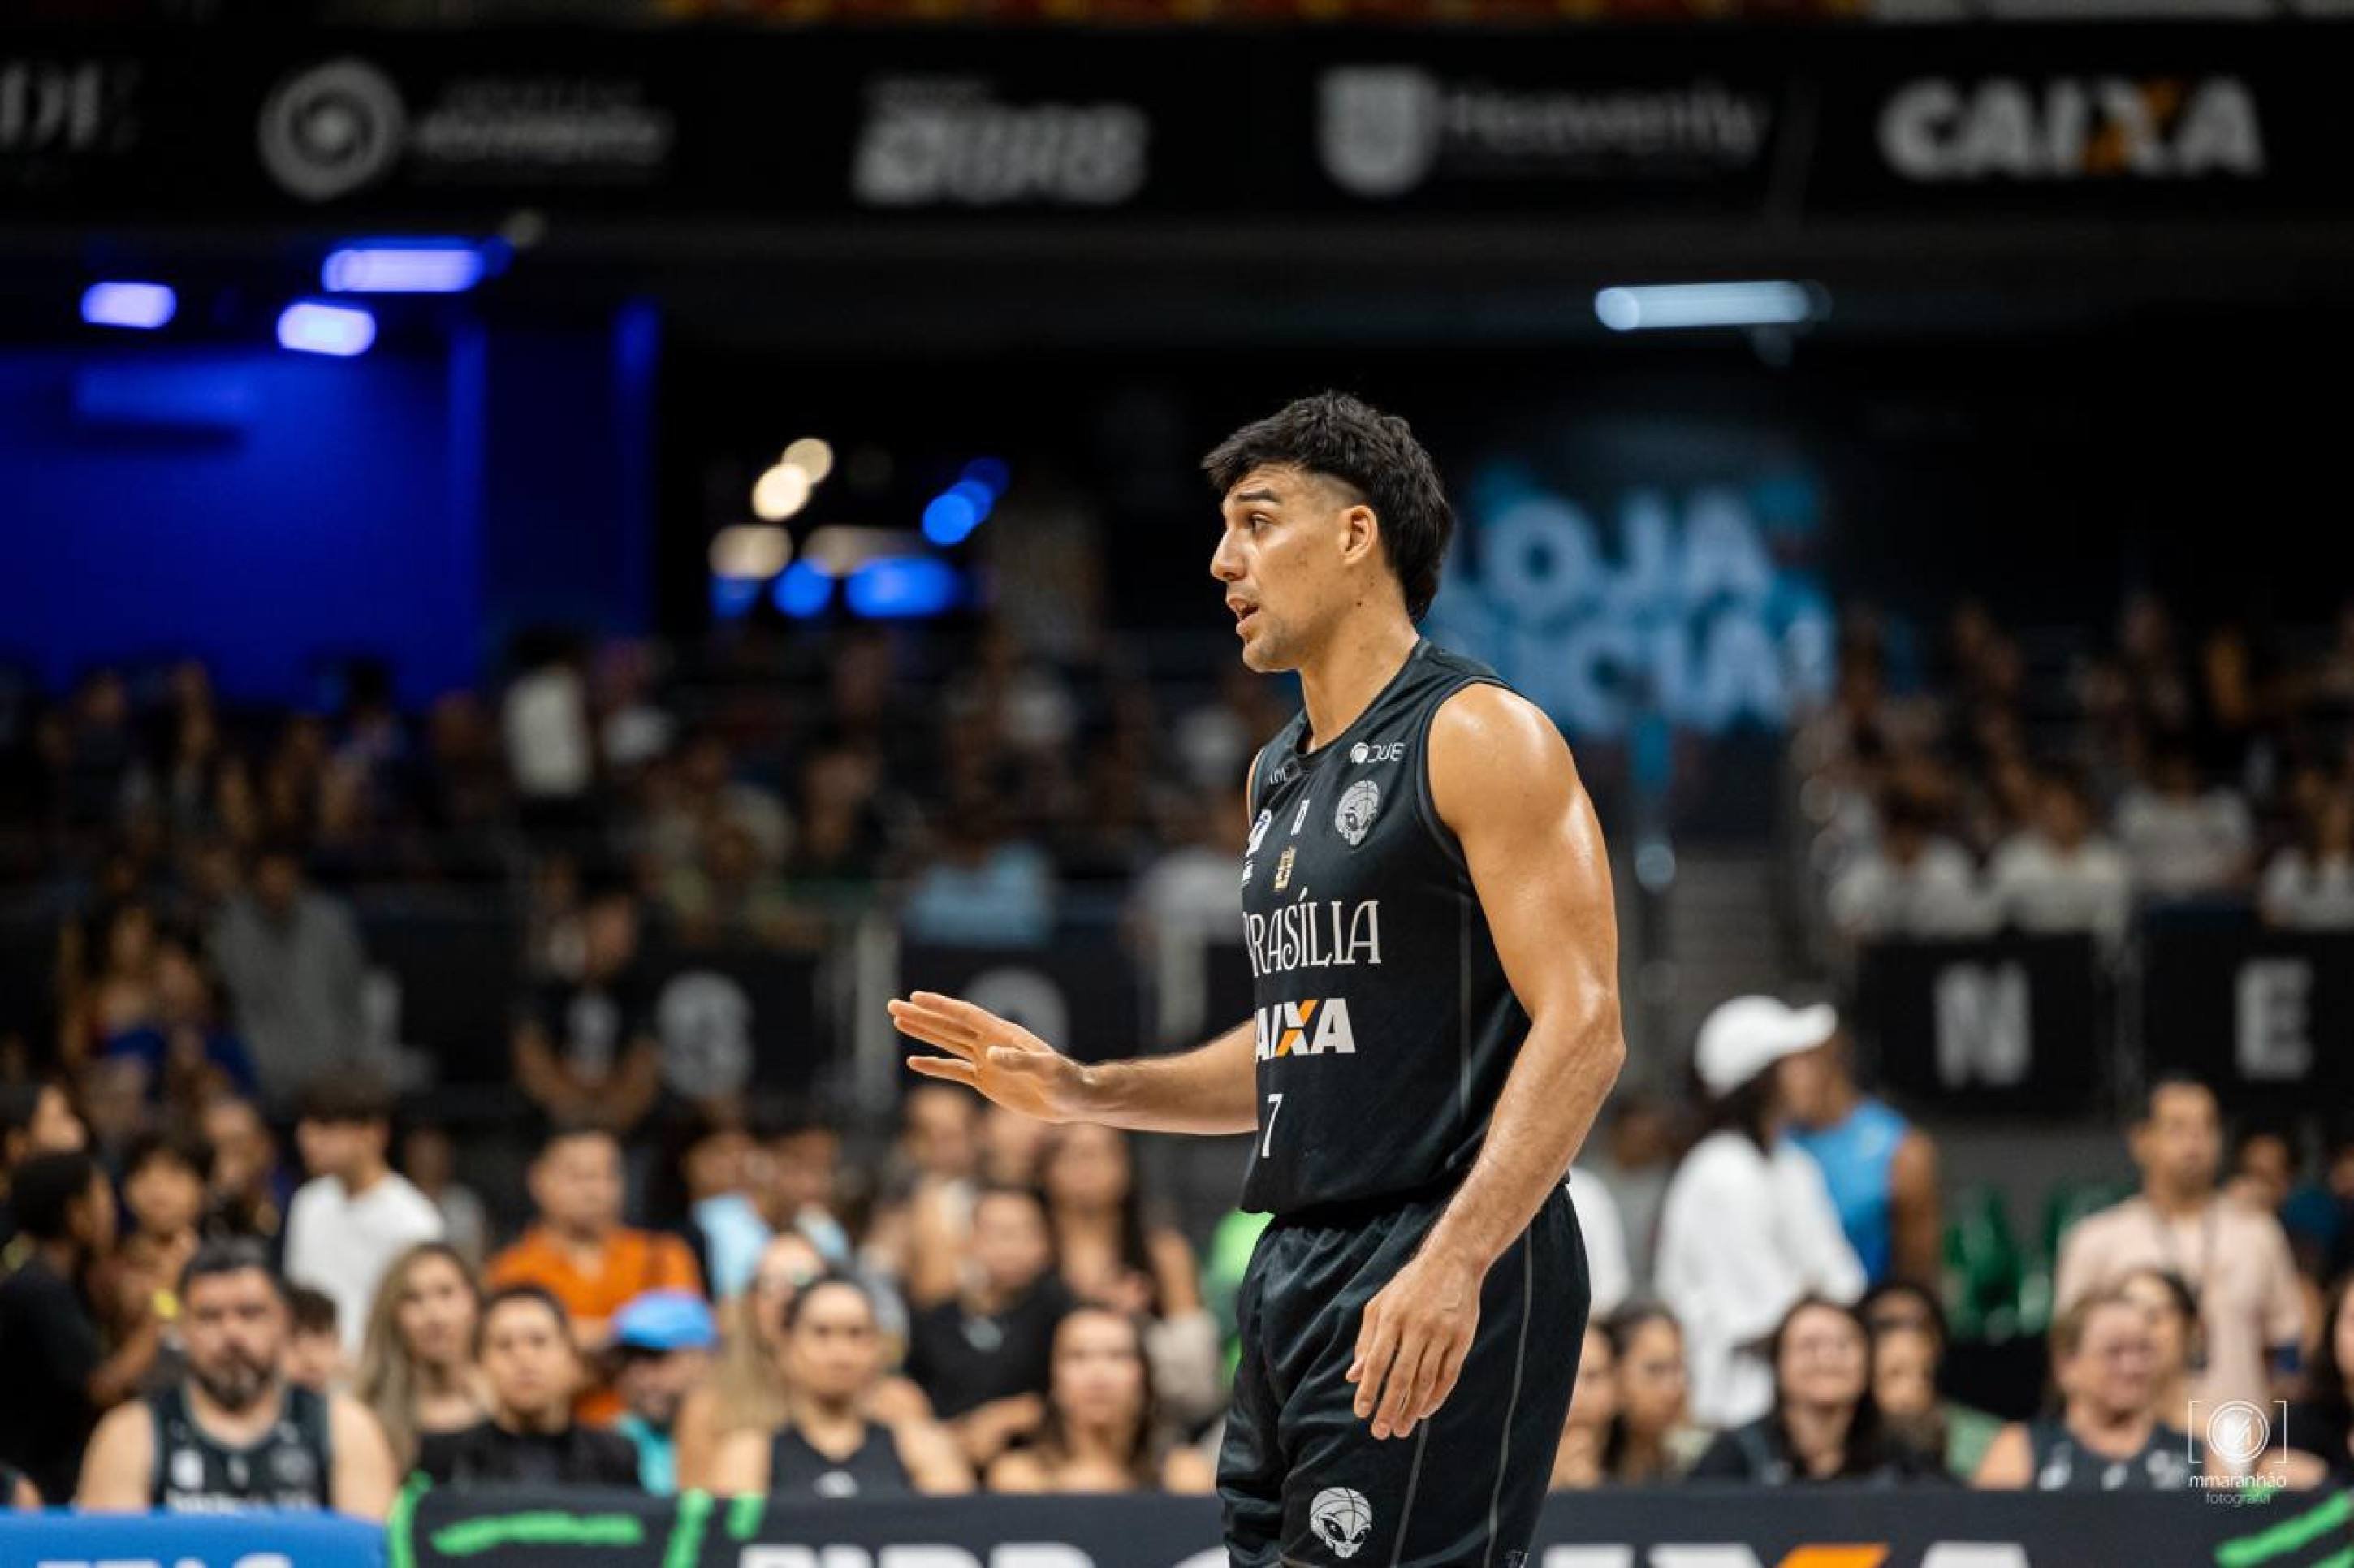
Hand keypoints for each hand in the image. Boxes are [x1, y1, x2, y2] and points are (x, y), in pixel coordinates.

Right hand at [887, 992, 1091, 1123]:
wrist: (1074, 1100)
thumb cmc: (1066, 1081)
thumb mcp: (1046, 1070)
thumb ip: (1020, 1061)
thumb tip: (991, 1055)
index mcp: (1003, 1034)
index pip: (965, 1016)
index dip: (941, 1006)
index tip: (916, 996)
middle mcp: (991, 1043)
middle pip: (949, 1026)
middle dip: (922, 1015)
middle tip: (892, 1005)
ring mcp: (987, 1062)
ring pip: (948, 1043)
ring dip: (924, 1033)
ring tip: (898, 1021)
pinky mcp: (987, 1082)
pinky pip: (955, 1071)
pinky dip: (935, 1066)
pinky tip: (914, 1061)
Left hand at [1346, 1246, 1482, 1441]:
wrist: (1453, 1261)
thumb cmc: (1409, 1286)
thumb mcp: (1380, 1305)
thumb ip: (1366, 1341)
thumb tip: (1352, 1377)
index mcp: (1392, 1317)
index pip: (1377, 1360)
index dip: (1368, 1388)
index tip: (1360, 1412)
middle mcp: (1417, 1326)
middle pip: (1401, 1376)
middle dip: (1389, 1407)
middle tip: (1380, 1432)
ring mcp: (1442, 1333)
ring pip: (1425, 1380)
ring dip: (1413, 1408)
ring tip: (1402, 1429)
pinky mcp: (1461, 1339)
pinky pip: (1448, 1375)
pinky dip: (1437, 1396)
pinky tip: (1425, 1411)